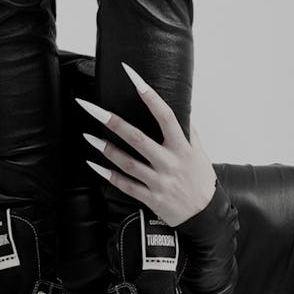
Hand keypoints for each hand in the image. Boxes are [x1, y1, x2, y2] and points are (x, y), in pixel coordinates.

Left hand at [76, 62, 216, 226]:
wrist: (205, 216)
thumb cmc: (201, 181)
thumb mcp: (200, 153)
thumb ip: (189, 132)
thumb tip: (180, 111)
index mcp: (183, 148)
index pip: (166, 116)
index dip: (150, 95)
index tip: (134, 77)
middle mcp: (169, 163)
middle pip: (138, 138)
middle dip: (113, 122)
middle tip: (92, 108)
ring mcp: (159, 181)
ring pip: (127, 163)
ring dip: (106, 149)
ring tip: (88, 136)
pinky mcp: (151, 198)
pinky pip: (125, 185)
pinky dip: (108, 174)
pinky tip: (94, 164)